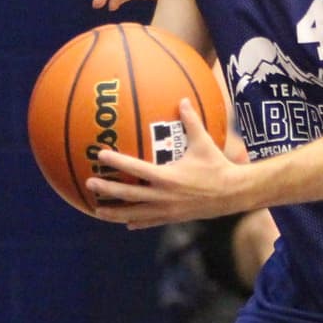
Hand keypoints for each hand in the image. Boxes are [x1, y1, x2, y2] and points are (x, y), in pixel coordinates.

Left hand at [84, 100, 241, 228]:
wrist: (233, 194)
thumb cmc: (218, 166)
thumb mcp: (204, 143)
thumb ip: (191, 122)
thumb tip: (183, 100)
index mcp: (167, 177)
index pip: (135, 168)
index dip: (116, 161)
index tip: (100, 155)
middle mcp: (163, 196)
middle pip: (128, 195)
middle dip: (107, 189)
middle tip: (90, 182)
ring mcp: (166, 210)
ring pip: (134, 214)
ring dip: (114, 213)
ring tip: (97, 210)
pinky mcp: (172, 218)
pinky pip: (149, 222)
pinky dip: (135, 222)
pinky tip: (125, 223)